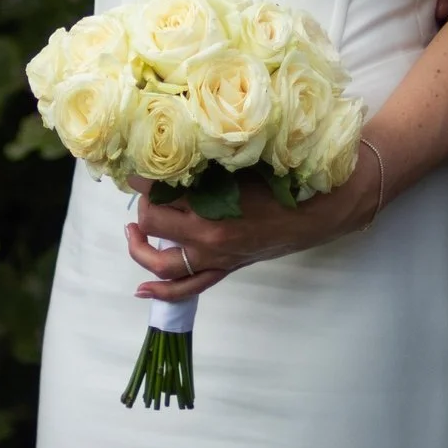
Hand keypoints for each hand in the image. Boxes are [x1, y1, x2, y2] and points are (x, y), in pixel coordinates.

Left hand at [124, 145, 382, 301]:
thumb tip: (172, 155)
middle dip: (143, 205)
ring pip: (162, 264)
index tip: (138, 166)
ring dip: (140, 248)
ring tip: (132, 230)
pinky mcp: (224, 269)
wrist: (315, 214)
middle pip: (153, 224)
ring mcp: (214, 259)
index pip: (158, 193)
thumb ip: (206, 165)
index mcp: (211, 208)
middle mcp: (207, 239)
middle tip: (146, 190)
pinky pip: (187, 289)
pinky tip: (140, 290)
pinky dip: (161, 292)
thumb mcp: (239, 167)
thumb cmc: (281, 184)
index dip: (143, 178)